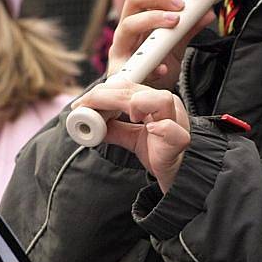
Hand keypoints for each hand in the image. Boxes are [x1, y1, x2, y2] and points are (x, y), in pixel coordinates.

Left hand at [72, 78, 189, 192]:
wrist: (178, 175)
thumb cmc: (159, 152)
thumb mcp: (132, 138)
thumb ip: (114, 128)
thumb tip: (89, 123)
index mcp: (155, 102)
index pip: (128, 87)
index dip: (102, 92)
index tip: (82, 103)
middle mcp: (167, 107)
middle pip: (138, 91)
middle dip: (107, 97)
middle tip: (86, 107)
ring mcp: (177, 122)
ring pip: (162, 100)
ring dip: (138, 103)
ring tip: (125, 116)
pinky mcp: (180, 141)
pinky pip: (174, 131)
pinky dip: (162, 128)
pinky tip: (150, 129)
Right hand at [107, 0, 214, 89]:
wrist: (145, 100)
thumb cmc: (156, 68)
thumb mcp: (175, 47)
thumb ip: (188, 29)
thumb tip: (207, 12)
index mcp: (140, 19)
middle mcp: (127, 31)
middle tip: (182, 5)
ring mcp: (120, 50)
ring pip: (128, 26)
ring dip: (152, 19)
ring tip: (175, 23)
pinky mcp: (118, 74)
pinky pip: (130, 66)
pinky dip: (149, 66)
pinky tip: (163, 68)